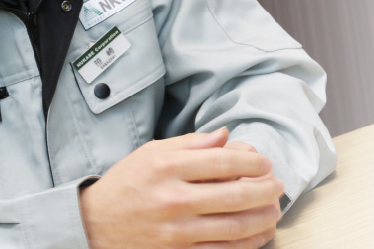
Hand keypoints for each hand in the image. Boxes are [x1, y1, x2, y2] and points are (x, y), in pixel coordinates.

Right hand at [79, 128, 283, 248]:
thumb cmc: (127, 183)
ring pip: (234, 227)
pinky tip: (259, 233)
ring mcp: (176, 231)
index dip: (251, 163)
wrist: (96, 223)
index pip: (221, 162)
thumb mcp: (151, 152)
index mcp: (166, 167)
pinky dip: (248, 243)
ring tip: (274, 209)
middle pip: (234, 196)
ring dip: (263, 218)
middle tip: (277, 185)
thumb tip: (224, 136)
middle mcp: (172, 198)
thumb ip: (190, 143)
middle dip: (265, 190)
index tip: (265, 163)